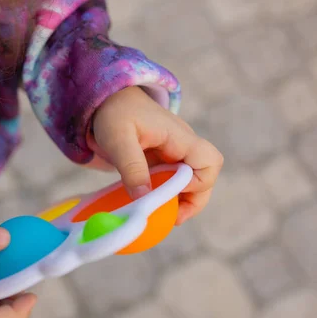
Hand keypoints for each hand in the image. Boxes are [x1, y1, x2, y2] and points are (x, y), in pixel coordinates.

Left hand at [91, 86, 222, 224]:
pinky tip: (150, 204)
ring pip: (192, 183)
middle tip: (172, 218)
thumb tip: (143, 198)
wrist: (107, 99)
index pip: (209, 161)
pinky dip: (166, 195)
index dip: (198, 182)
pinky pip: (173, 182)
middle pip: (206, 177)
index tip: (170, 190)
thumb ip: (131, 167)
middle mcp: (182, 146)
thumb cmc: (114, 113)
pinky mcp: (162, 161)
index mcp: (178, 137)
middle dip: (193, 200)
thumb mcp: (117, 139)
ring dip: (181, 201)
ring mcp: (174, 154)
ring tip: (161, 215)